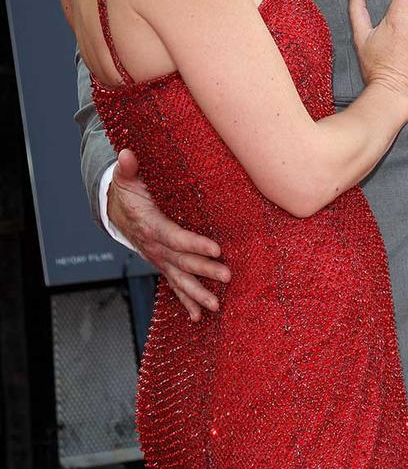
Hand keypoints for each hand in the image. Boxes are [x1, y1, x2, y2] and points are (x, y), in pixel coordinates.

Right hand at [107, 148, 229, 321]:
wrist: (117, 212)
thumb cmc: (128, 193)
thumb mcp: (127, 178)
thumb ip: (129, 168)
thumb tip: (126, 153)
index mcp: (150, 226)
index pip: (175, 237)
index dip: (194, 244)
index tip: (216, 248)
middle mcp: (155, 247)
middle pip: (182, 261)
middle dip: (204, 270)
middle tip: (227, 276)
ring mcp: (159, 259)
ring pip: (180, 278)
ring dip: (198, 292)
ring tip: (216, 305)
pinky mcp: (163, 264)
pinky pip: (175, 284)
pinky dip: (186, 301)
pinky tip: (198, 317)